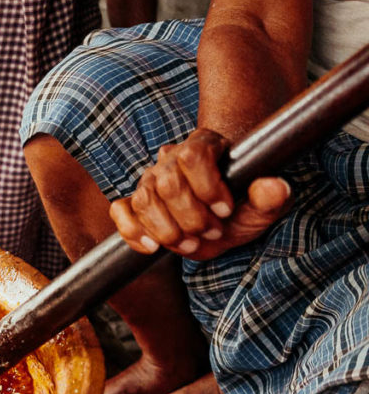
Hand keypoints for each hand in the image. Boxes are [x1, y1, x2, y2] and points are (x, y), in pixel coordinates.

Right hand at [109, 128, 292, 259]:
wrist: (218, 224)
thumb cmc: (239, 211)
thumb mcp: (263, 208)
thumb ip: (272, 197)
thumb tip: (272, 186)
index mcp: (203, 146)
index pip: (192, 155)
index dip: (207, 186)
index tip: (225, 210)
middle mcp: (170, 160)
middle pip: (168, 183)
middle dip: (190, 217)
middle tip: (212, 232)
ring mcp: (148, 181)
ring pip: (144, 200)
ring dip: (167, 230)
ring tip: (189, 245)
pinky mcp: (132, 203)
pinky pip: (121, 211)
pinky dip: (132, 231)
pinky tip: (152, 247)